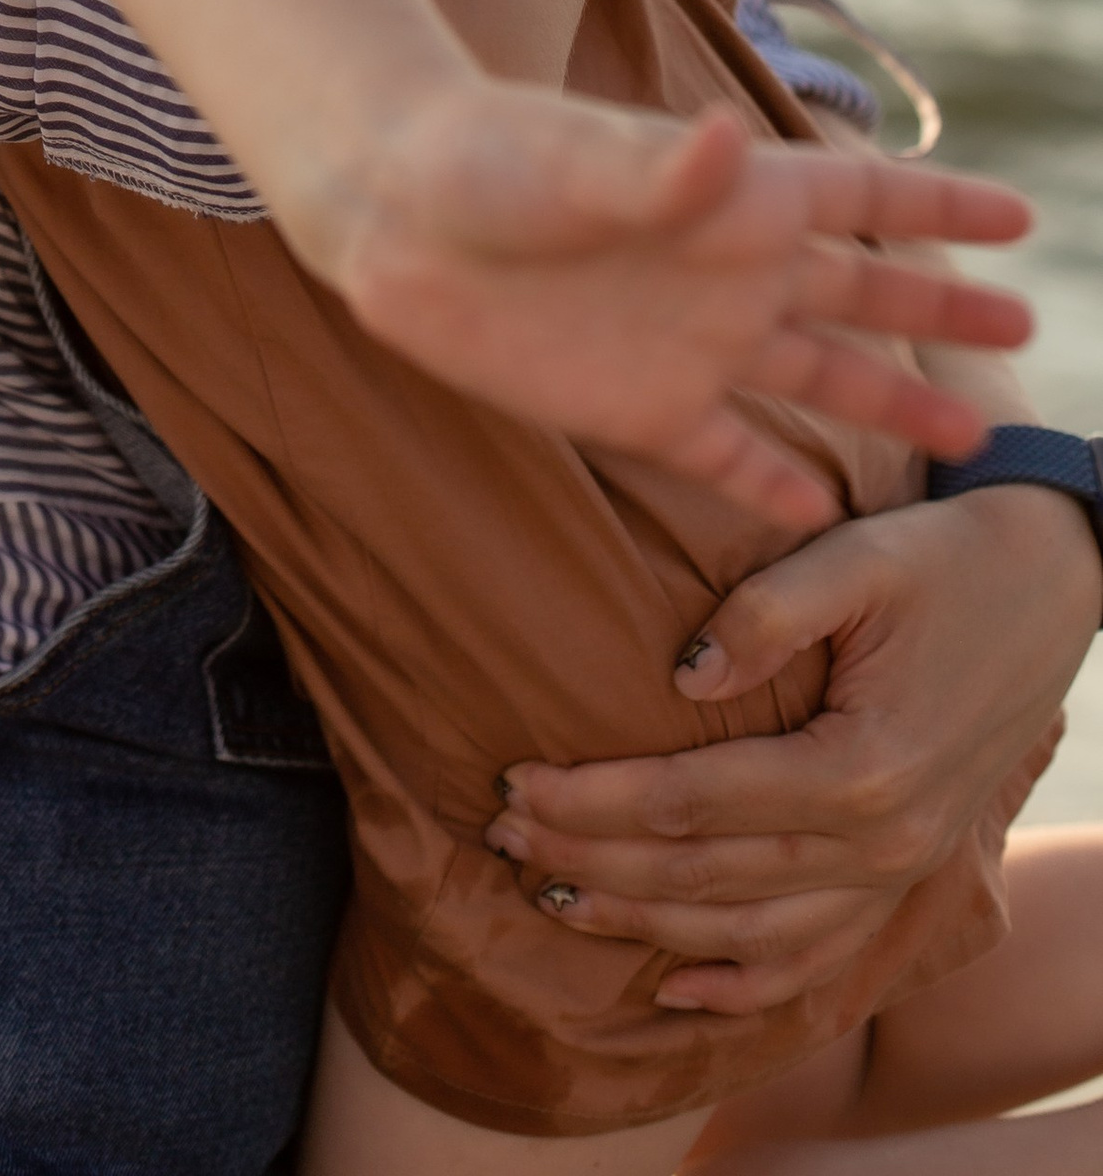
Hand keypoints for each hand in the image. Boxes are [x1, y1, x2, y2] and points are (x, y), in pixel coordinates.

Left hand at [326, 88, 1033, 531]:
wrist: (384, 210)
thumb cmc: (478, 157)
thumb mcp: (570, 163)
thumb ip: (657, 170)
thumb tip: (731, 141)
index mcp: (731, 201)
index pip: (861, 196)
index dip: (940, 204)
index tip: (1024, 218)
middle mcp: (723, 272)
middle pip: (859, 294)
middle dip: (939, 312)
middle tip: (1023, 334)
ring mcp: (683, 343)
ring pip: (813, 380)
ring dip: (885, 405)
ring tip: (964, 442)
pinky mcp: (631, 407)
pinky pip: (724, 457)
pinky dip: (774, 488)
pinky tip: (822, 515)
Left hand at [484, 487, 1102, 1009]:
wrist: (1053, 586)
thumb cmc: (943, 560)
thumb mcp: (857, 558)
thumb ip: (765, 613)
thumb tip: (677, 675)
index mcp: (860, 768)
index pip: (692, 803)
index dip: (594, 799)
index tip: (513, 780)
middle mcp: (880, 842)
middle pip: (705, 876)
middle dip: (592, 860)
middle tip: (501, 833)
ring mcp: (897, 870)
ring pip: (748, 932)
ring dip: (643, 923)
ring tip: (552, 894)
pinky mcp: (904, 871)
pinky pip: (817, 958)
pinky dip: (743, 987)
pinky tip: (674, 989)